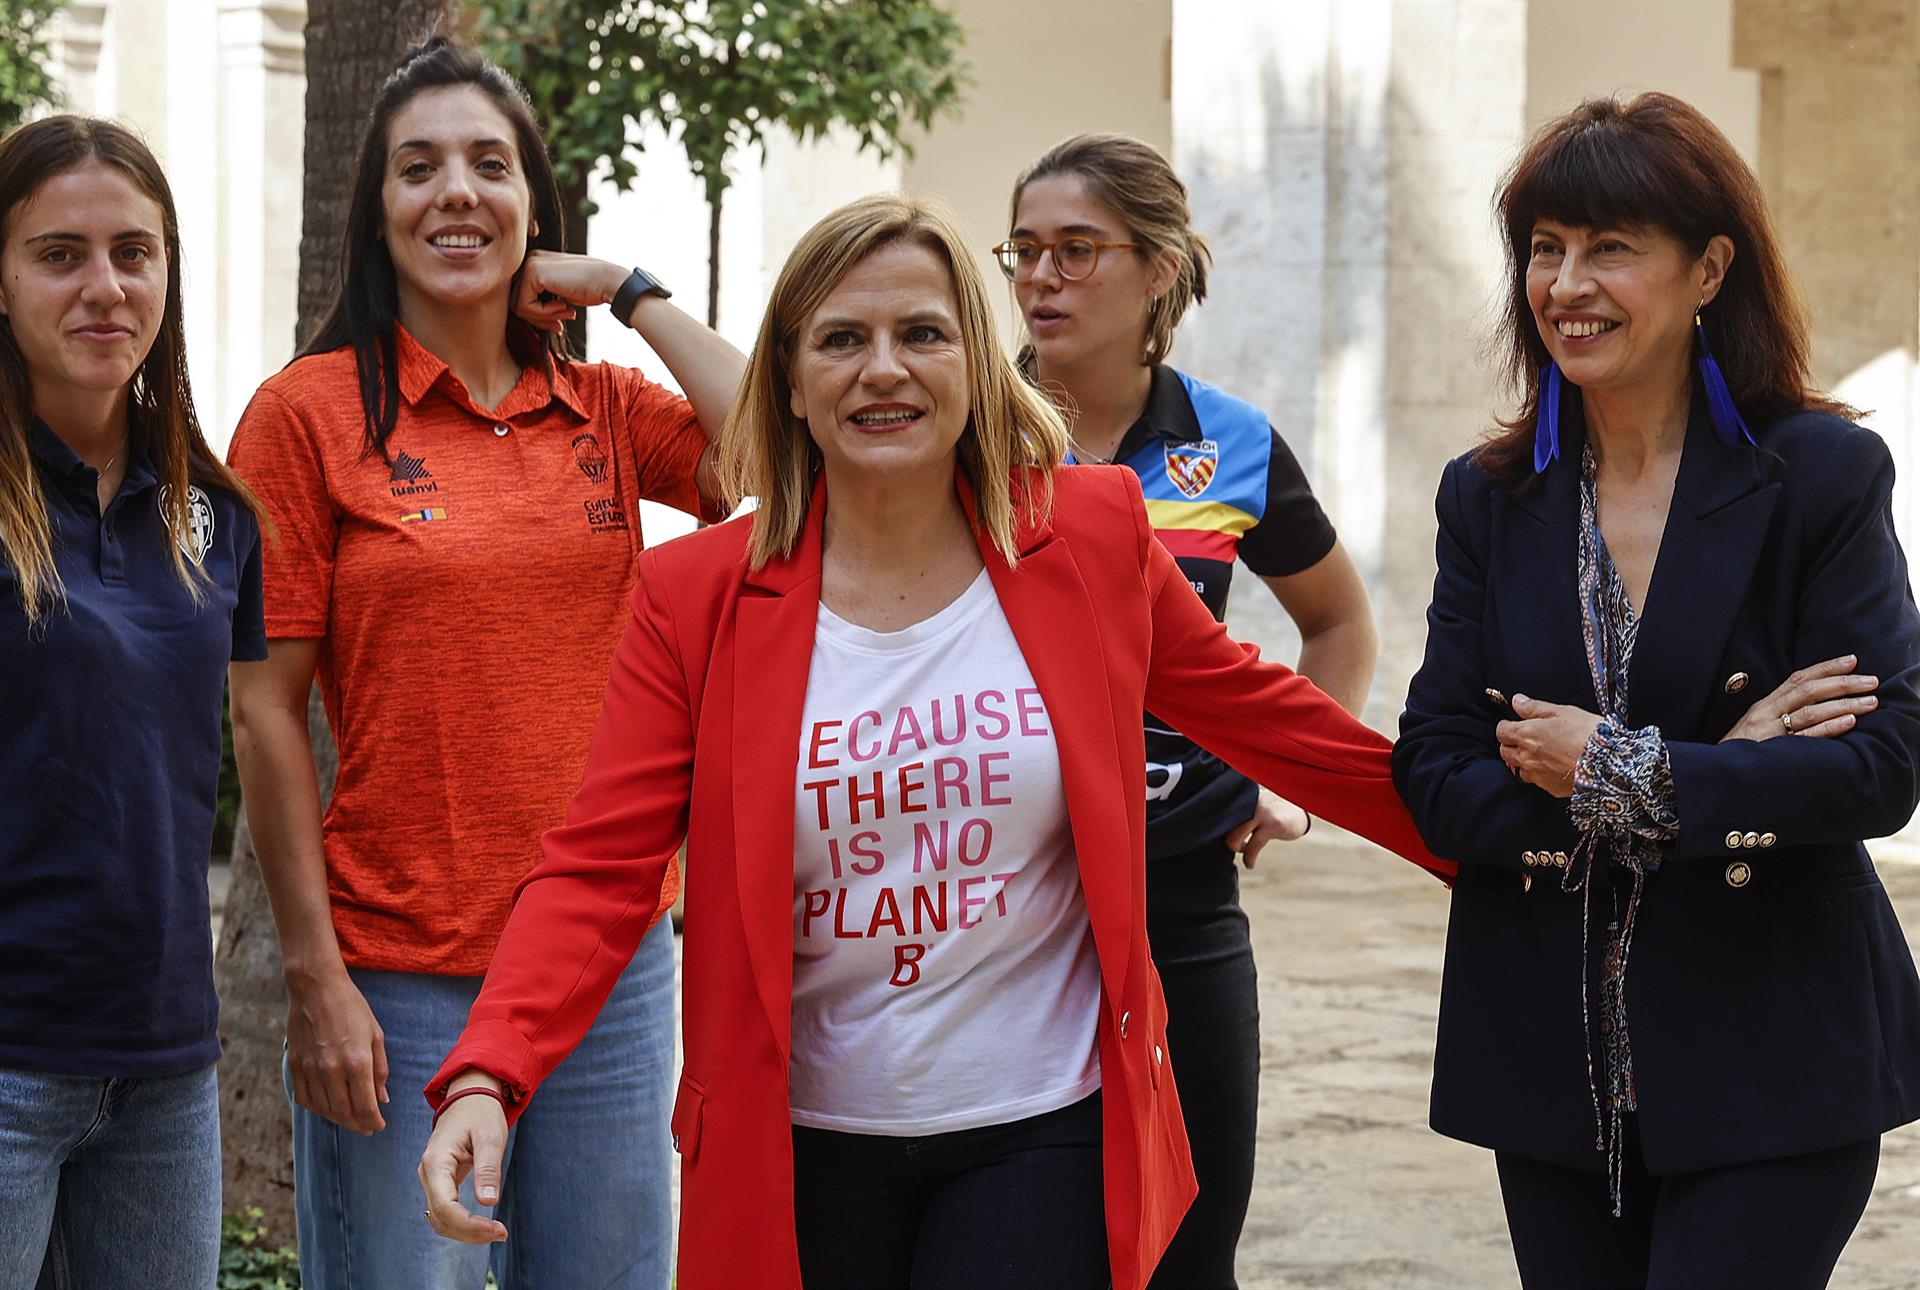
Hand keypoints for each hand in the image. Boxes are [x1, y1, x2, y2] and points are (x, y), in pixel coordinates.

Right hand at [284, 966, 388, 1133]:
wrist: (316, 988)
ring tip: (350, 1118)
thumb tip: (382, 1100)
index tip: (379, 1126)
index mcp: (357, 1062)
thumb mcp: (375, 1036)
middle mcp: (331, 1070)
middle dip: (358, 1125)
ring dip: (339, 1119)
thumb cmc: (352, 1008)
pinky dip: (318, 1108)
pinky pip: (304, 1099)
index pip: (365, 1107)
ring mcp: (310, 1069)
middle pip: (344, 1113)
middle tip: (367, 1127)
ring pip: (324, 1110)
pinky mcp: (294, 1066)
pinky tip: (328, 1106)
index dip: (373, 1123)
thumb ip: (380, 1071)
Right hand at [419, 1070, 510, 1244]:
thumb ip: (488, 1168)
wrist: (469, 1098)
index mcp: (436, 1162)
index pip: (446, 1207)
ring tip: (495, 1231)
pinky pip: (445, 1211)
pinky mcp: (439, 1183)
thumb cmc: (480, 1114)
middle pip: (441, 1219)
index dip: (469, 1225)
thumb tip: (489, 1201)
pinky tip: (483, 1225)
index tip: (496, 1229)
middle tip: (501, 1233)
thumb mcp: (490, 1137)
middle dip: (470, 1232)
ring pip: (440, 1220)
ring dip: (466, 1232)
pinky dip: (462, 1223)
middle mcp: (427, 1174)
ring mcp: (431, 1180)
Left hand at [513, 252, 628, 333]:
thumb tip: (522, 316)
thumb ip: (541, 300)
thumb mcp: (560, 293)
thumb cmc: (590, 288)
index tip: (557, 322)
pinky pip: (525, 306)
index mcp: (536, 262)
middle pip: (515, 301)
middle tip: (559, 324)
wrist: (608, 281)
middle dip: (538, 319)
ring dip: (542, 318)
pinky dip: (544, 314)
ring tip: (566, 313)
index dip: (537, 315)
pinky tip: (565, 307)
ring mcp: (530, 264)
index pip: (520, 296)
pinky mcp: (532, 273)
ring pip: (517, 305)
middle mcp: (530, 259)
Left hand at [1224, 789, 1309, 867]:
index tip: (1219, 838)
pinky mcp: (1272, 824)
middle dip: (1227, 840)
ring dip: (1236, 848)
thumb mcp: (1254, 807)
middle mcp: (1249, 802)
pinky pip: (1253, 845)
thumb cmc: (1272, 810)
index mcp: (1242, 797)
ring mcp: (1261, 813)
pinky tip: (1250, 864)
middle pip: (1223, 826)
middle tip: (1237, 845)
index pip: (1219, 813)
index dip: (1215, 829)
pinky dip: (1249, 857)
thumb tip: (1217, 832)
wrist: (1300, 806)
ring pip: (1235, 836)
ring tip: (1244, 852)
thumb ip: (1238, 815)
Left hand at [1496, 695, 1602, 798]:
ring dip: (1522, 761)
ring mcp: (1537, 775)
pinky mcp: (1549, 787)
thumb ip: (1534, 707)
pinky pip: (1536, 781)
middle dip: (1510, 744)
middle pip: (1505, 751)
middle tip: (1525, 739)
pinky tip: (1552, 767)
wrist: (1608, 763)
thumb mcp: (1562, 711)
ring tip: (1538, 755)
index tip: (1515, 724)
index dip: (1507, 726)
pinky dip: (1539, 774)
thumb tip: (1517, 701)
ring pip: (1518, 769)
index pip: (1501, 731)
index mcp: (1526, 735)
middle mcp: (1526, 757)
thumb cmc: (1587, 734)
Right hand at [1720, 654, 1877, 742]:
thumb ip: (1782, 713)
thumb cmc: (1742, 751)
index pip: (1798, 678)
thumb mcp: (1758, 726)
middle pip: (1808, 690)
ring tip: (1870, 702)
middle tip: (1871, 682)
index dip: (1826, 667)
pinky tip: (1848, 722)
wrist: (1715, 772)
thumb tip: (1818, 703)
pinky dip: (1828, 727)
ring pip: (1810, 711)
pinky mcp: (1773, 750)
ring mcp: (1769, 731)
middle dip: (1842, 683)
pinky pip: (1806, 737)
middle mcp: (1766, 712)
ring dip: (1843, 704)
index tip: (1852, 661)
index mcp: (1765, 704)